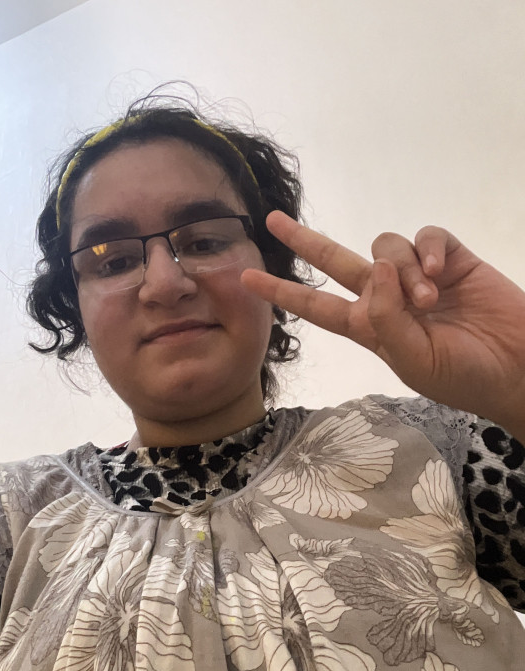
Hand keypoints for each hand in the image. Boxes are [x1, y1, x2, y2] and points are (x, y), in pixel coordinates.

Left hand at [242, 211, 524, 439]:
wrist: (515, 366)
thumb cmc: (462, 375)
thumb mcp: (414, 361)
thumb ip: (387, 318)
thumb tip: (376, 267)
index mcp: (369, 327)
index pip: (317, 306)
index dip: (283, 291)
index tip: (246, 278)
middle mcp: (386, 297)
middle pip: (335, 261)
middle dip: (305, 241)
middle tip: (272, 220)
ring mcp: (416, 276)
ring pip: (386, 245)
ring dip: (405, 269)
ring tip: (429, 298)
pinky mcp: (451, 258)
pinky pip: (427, 236)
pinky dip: (431, 249)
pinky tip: (443, 272)